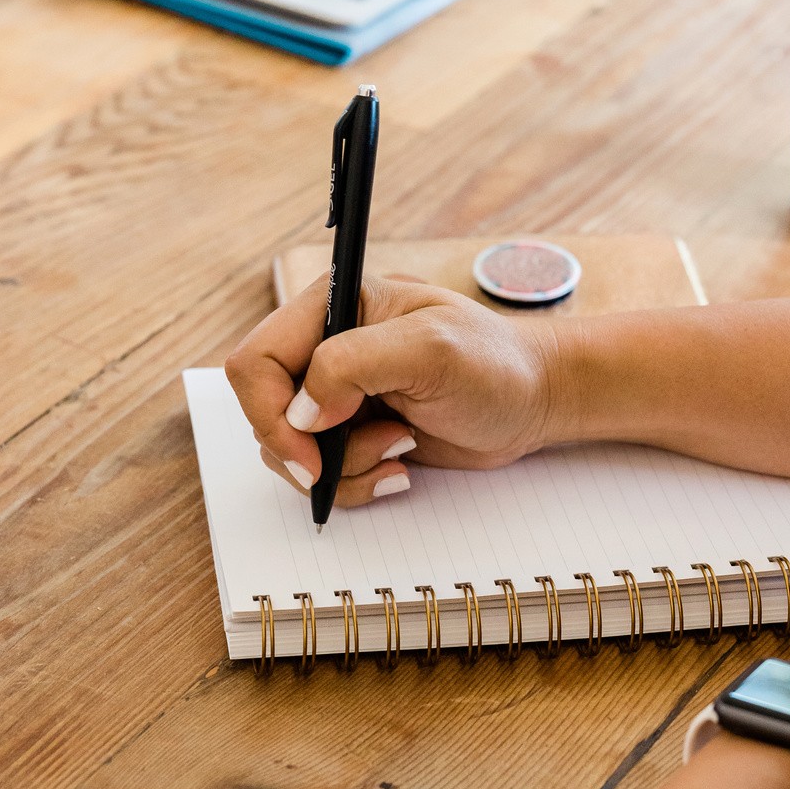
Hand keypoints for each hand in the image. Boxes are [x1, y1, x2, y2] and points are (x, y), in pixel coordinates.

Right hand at [224, 275, 563, 507]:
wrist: (533, 401)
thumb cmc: (496, 363)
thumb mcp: (431, 349)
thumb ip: (354, 363)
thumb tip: (302, 408)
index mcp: (332, 306)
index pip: (256, 361)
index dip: (272, 412)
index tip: (311, 449)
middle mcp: (324, 347)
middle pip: (265, 412)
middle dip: (312, 449)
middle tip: (379, 448)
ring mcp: (335, 393)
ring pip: (288, 450)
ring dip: (341, 468)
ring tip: (400, 447)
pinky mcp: (350, 431)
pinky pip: (320, 473)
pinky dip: (354, 482)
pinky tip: (400, 464)